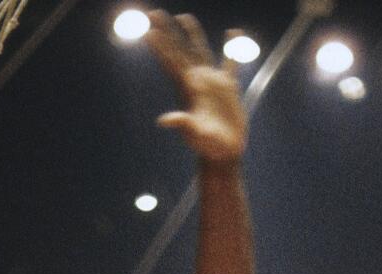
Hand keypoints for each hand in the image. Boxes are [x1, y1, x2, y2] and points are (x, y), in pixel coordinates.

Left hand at [146, 11, 246, 163]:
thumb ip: (182, 124)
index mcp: (188, 89)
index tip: (149, 30)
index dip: (160, 46)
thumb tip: (164, 121)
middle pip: (180, 51)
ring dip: (192, 35)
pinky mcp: (228, 87)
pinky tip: (232, 33)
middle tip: (154, 14)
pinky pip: (230, 62)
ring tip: (183, 17)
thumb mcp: (195, 135)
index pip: (171, 62)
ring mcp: (212, 83)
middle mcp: (197, 82)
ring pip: (200, 52)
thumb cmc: (207, 146)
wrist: (223, 152)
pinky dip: (231, 49)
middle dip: (168, 32)